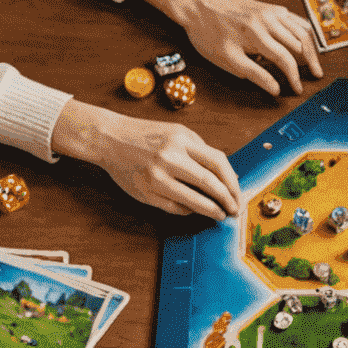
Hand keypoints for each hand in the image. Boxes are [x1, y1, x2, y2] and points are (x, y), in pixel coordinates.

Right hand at [53, 103, 239, 218]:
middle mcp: (169, 157)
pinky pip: (175, 208)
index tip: (237, 194)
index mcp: (181, 140)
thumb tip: (228, 178)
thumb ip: (201, 152)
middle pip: (210, 184)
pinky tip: (194, 210)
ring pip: (194, 201)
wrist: (109, 138)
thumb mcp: (177, 133)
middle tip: (234, 210)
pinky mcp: (146, 192)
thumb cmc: (147, 136)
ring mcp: (156, 177)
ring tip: (219, 215)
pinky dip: (188, 211)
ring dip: (211, 211)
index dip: (233, 183)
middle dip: (227, 200)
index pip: (218, 164)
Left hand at [178, 0, 321, 98]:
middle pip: (300, 42)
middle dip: (310, 62)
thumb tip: (275, 89)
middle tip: (315, 76)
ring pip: (301, 28)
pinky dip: (303, 30)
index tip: (297, 89)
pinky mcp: (268, 6)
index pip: (286, 60)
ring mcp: (270, 11)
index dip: (294, 77)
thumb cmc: (208, 32)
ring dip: (311, 46)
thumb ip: (255, 74)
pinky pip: (293, 18)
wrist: (197, 4)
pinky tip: (304, 40)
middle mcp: (267, 20)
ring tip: (314, 61)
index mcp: (257, 34)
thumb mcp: (228, 59)